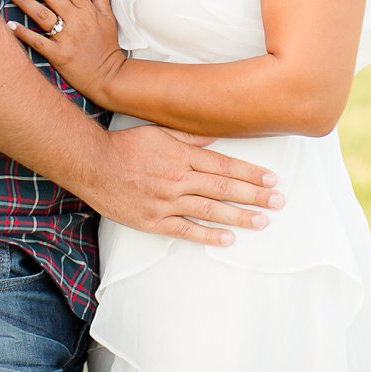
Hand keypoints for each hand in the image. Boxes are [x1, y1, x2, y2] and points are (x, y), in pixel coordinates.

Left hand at [8, 0, 125, 106]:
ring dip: (25, 2)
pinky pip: (38, 42)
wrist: (110, 77)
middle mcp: (77, 21)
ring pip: (43, 15)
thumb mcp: (108, 18)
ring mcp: (67, 38)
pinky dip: (23, 33)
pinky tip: (9, 24)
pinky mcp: (59, 55)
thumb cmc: (107, 46)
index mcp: (88, 11)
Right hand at [90, 125, 282, 245]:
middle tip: (278, 201)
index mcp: (180, 156)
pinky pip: (186, 230)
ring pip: (210, 210)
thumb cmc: (123, 146)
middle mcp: (178, 179)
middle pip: (224, 188)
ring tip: (262, 221)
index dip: (250, 173)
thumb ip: (188, 138)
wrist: (92, 164)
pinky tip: (228, 238)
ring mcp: (167, 201)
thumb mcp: (157, 133)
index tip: (271, 179)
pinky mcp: (154, 220)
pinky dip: (208, 235)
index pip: (224, 165)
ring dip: (240, 216)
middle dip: (255, 195)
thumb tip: (216, 138)